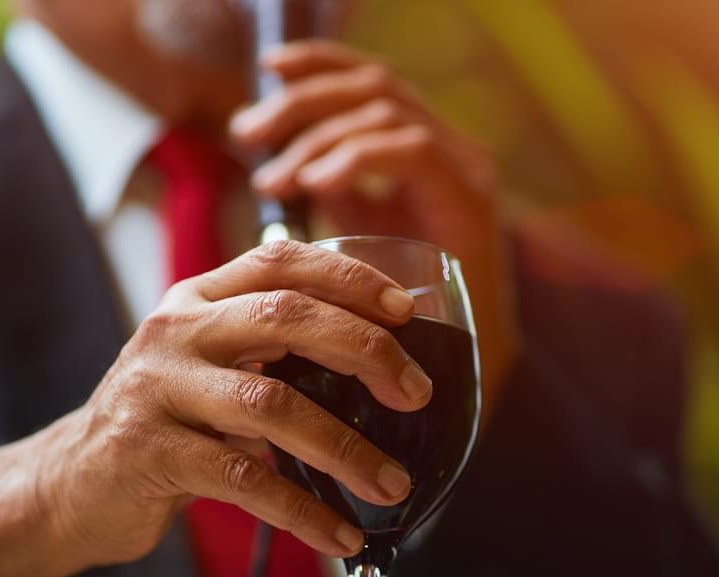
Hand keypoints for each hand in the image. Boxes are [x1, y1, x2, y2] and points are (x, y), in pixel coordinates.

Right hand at [0, 241, 429, 576]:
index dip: (348, 276)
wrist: (71, 483)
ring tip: (392, 485)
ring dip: (344, 449)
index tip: (405, 308)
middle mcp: (174, 331)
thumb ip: (271, 353)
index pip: (280, 261)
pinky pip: (242, 479)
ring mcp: (156, 389)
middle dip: (364, 351)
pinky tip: (339, 536)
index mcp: (197, 298)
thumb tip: (383, 369)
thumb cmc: (165, 424)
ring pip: (270, 405)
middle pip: (284, 317)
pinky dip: (301, 511)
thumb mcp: (209, 368)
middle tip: (415, 394)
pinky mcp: (147, 452)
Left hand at [230, 40, 518, 405]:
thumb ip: (328, 193)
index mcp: (421, 147)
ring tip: (273, 179)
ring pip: (385, 112)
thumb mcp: (355, 235)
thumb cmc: (396, 312)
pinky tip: (315, 186)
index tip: (266, 72)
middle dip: (302, 103)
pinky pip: (411, 152)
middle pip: (372, 87)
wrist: (451, 372)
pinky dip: (356, 159)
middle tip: (247, 133)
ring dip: (317, 138)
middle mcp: (449, 146)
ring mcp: (465, 168)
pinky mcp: (471, 199)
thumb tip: (270, 168)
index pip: (371, 78)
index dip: (320, 62)